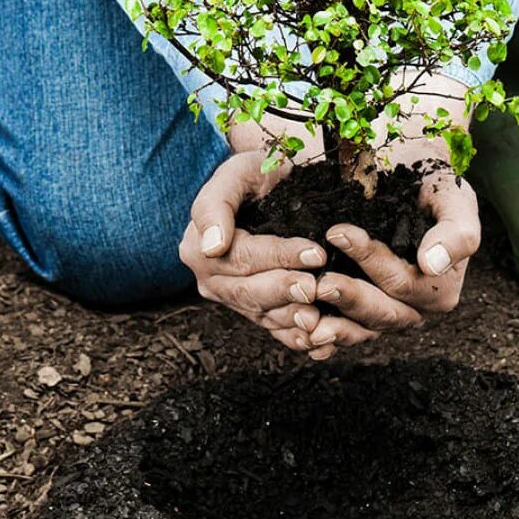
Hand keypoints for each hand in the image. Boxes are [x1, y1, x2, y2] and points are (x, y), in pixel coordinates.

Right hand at [182, 150, 326, 352]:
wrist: (274, 188)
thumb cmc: (256, 175)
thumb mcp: (236, 173)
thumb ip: (215, 204)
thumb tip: (211, 246)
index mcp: (200, 249)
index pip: (242, 258)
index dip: (279, 256)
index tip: (315, 252)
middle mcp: (214, 280)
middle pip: (250, 293)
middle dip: (285, 291)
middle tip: (317, 286)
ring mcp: (236, 300)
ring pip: (263, 315)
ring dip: (291, 320)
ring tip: (318, 319)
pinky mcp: (258, 311)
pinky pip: (275, 330)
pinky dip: (296, 339)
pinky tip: (319, 344)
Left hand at [302, 138, 480, 359]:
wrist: (410, 179)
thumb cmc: (434, 185)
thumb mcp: (455, 199)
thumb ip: (456, 232)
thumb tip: (433, 264)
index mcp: (441, 288)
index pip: (404, 283)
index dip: (372, 262)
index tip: (338, 232)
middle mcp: (415, 307)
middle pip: (383, 313)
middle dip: (350, 298)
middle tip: (319, 284)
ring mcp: (387, 312)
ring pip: (362, 329)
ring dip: (334, 327)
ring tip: (304, 318)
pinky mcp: (362, 311)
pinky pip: (345, 331)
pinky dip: (326, 337)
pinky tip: (302, 336)